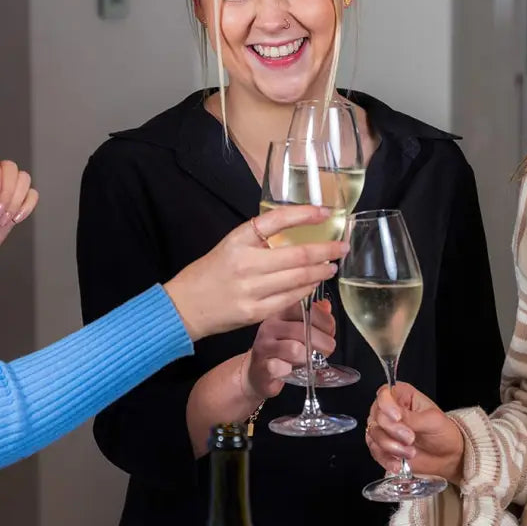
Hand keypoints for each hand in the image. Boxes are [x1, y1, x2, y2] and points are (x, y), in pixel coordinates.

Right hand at [165, 205, 346, 341]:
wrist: (185, 306)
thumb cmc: (210, 273)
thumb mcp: (231, 245)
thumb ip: (259, 239)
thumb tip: (296, 230)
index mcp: (238, 240)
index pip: (277, 219)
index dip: (305, 214)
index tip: (325, 213)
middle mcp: (246, 263)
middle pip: (297, 254)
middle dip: (325, 250)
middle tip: (341, 247)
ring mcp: (251, 290)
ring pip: (298, 278)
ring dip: (320, 271)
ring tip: (331, 266)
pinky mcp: (254, 312)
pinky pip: (289, 299)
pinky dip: (305, 290)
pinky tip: (313, 284)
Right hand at [245, 300, 335, 400]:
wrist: (258, 372)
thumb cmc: (281, 350)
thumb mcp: (297, 330)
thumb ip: (313, 317)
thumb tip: (326, 306)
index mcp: (279, 313)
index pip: (302, 308)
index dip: (323, 319)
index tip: (330, 331)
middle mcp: (270, 326)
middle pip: (302, 329)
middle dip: (323, 342)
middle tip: (327, 349)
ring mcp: (264, 347)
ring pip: (294, 349)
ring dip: (310, 357)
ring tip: (313, 361)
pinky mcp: (263, 367)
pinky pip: (281, 367)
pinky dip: (292, 370)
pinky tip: (293, 369)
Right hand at [365, 382, 465, 482]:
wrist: (446, 456)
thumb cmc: (442, 432)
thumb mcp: (433, 421)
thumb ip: (412, 418)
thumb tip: (395, 416)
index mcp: (402, 395)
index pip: (384, 394)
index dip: (387, 406)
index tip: (398, 418)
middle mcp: (389, 410)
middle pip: (377, 416)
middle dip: (393, 431)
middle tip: (410, 438)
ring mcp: (384, 429)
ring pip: (374, 435)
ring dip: (392, 446)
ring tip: (410, 452)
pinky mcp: (381, 446)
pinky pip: (375, 452)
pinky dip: (387, 459)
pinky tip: (399, 463)